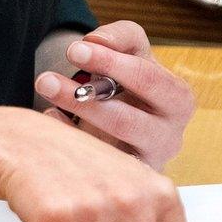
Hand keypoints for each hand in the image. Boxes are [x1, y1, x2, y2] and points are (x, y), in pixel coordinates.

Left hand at [34, 21, 194, 170]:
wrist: (134, 117)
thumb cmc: (134, 80)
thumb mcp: (134, 51)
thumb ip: (120, 37)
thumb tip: (95, 41)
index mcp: (178, 100)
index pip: (147, 79)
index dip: (109, 62)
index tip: (72, 49)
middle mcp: (169, 137)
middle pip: (127, 121)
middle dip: (85, 99)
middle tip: (46, 79)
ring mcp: (147, 165)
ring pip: (108, 150)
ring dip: (71, 121)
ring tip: (43, 92)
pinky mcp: (126, 184)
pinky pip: (95, 170)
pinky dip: (69, 143)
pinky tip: (50, 117)